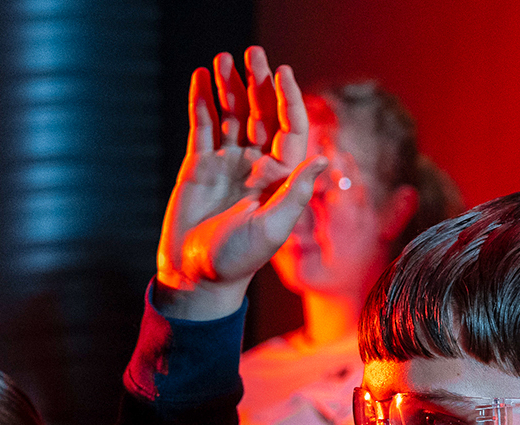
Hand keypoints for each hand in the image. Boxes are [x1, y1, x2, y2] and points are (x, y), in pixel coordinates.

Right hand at [154, 46, 326, 319]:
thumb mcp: (273, 228)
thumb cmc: (238, 259)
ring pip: (230, 115)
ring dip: (228, 86)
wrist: (197, 277)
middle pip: (260, 114)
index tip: (283, 73)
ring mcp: (227, 164)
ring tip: (223, 59)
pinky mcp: (199, 167)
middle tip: (254, 53)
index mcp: (280, 178)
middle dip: (257, 83)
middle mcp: (256, 166)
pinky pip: (203, 126)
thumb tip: (322, 156)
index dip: (288, 100)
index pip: (290, 129)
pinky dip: (201, 102)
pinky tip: (200, 79)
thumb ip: (296, 193)